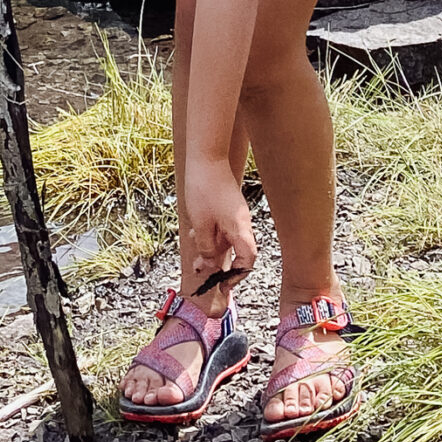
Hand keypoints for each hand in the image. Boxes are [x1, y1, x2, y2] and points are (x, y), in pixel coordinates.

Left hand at [182, 152, 256, 300]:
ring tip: (194, 249)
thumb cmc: (204, 189)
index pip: (248, 260)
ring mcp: (236, 216)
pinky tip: (195, 232)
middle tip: (200, 270)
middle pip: (236, 252)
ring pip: (226, 240)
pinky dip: (210, 235)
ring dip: (210, 248)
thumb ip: (207, 248)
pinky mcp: (229, 208)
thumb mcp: (201, 224)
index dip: (238, 275)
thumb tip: (210, 263)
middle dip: (217, 263)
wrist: (206, 157)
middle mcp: (242, 224)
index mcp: (240, 229)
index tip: (223, 284)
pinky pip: (222, 229)